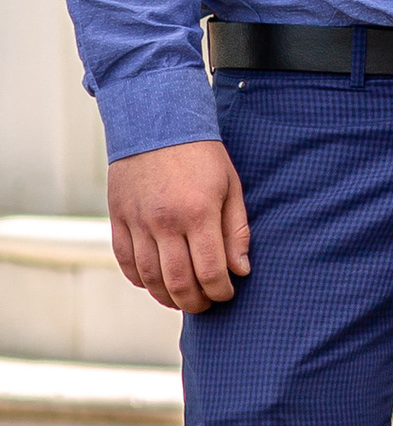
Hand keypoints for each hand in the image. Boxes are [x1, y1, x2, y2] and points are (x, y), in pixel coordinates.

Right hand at [109, 138, 250, 312]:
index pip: (210, 271)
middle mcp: (165, 222)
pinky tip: (155, 283)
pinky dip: (140, 280)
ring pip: (149, 278)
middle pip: (178, 282)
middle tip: (205, 304)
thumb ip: (236, 230)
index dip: (221, 291)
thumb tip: (240, 270)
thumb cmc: (201, 154)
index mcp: (199, 212)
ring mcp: (138, 222)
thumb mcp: (231, 185)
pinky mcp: (118, 218)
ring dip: (167, 297)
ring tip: (182, 298)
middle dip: (195, 302)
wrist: (156, 121)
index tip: (227, 293)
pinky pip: (125, 262)